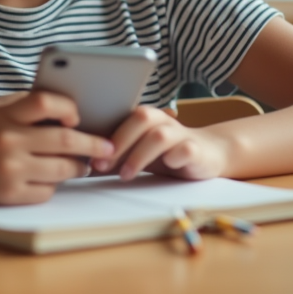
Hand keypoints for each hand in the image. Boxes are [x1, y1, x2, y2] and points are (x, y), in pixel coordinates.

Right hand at [0, 91, 114, 204]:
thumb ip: (28, 104)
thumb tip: (71, 111)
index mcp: (5, 115)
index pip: (46, 102)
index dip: (69, 108)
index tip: (79, 117)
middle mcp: (8, 141)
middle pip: (65, 140)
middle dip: (93, 144)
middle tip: (107, 148)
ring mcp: (10, 170)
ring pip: (63, 169)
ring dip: (80, 167)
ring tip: (84, 163)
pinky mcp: (9, 194)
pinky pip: (47, 190)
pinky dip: (56, 184)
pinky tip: (54, 178)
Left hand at [92, 106, 229, 181]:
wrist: (209, 153)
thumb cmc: (167, 153)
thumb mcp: (139, 152)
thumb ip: (116, 155)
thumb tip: (83, 163)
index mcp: (146, 118)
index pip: (122, 118)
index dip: (104, 136)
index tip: (89, 157)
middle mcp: (163, 121)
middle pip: (140, 119)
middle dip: (118, 142)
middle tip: (102, 165)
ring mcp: (181, 134)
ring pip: (159, 135)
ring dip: (139, 155)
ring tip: (125, 174)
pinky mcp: (197, 150)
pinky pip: (186, 149)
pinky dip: (174, 156)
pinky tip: (165, 166)